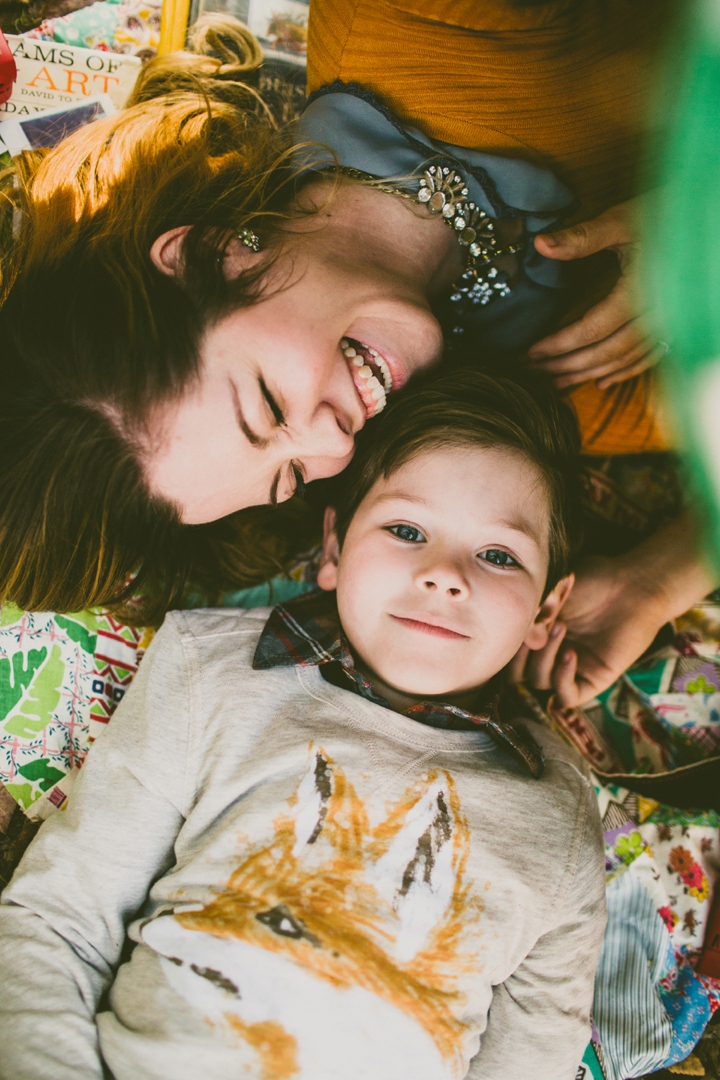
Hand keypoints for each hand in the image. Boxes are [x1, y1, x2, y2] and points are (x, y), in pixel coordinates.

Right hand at [509, 554, 672, 706]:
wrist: (634, 585)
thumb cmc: (595, 579)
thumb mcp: (552, 589)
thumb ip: (532, 613)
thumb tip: (518, 635)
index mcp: (536, 632)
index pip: (507, 651)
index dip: (504, 642)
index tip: (512, 619)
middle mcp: (549, 653)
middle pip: (516, 673)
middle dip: (518, 653)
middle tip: (532, 630)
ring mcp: (570, 667)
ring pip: (539, 681)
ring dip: (544, 656)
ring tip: (561, 628)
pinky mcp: (593, 680)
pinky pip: (566, 695)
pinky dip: (562, 678)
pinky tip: (570, 654)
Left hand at [528, 199, 666, 389]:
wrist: (704, 219)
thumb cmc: (663, 213)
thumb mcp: (620, 221)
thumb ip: (581, 237)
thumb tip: (541, 244)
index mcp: (639, 291)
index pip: (592, 329)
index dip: (560, 345)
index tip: (532, 352)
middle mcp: (656, 314)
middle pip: (606, 351)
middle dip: (568, 365)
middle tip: (535, 371)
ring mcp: (669, 323)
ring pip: (625, 359)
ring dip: (590, 374)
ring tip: (558, 382)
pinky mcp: (675, 325)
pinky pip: (648, 358)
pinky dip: (623, 372)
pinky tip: (600, 382)